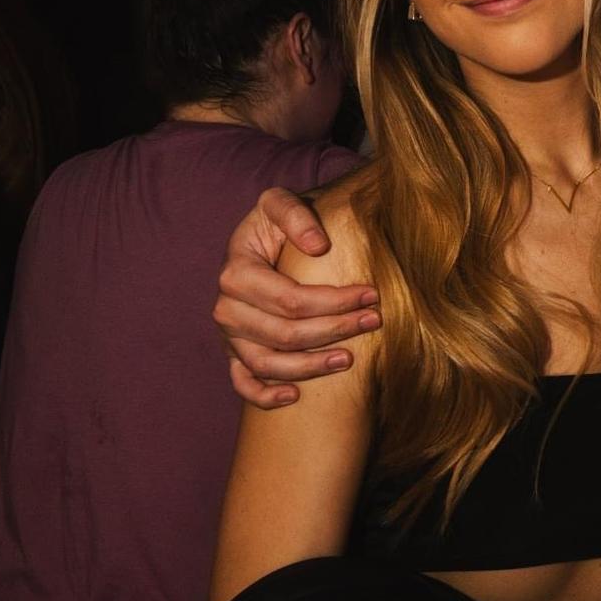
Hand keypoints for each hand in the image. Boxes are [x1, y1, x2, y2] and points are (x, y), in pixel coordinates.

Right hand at [212, 187, 380, 407]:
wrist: (262, 242)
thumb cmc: (276, 224)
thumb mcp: (281, 203)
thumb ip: (296, 216)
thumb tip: (318, 247)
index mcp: (237, 272)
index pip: (290, 299)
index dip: (334, 302)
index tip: (372, 294)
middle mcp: (227, 307)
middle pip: (285, 334)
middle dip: (335, 330)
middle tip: (373, 321)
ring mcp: (230, 334)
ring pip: (267, 364)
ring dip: (310, 368)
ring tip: (349, 360)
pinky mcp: (235, 352)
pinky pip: (242, 383)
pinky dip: (264, 395)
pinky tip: (295, 396)